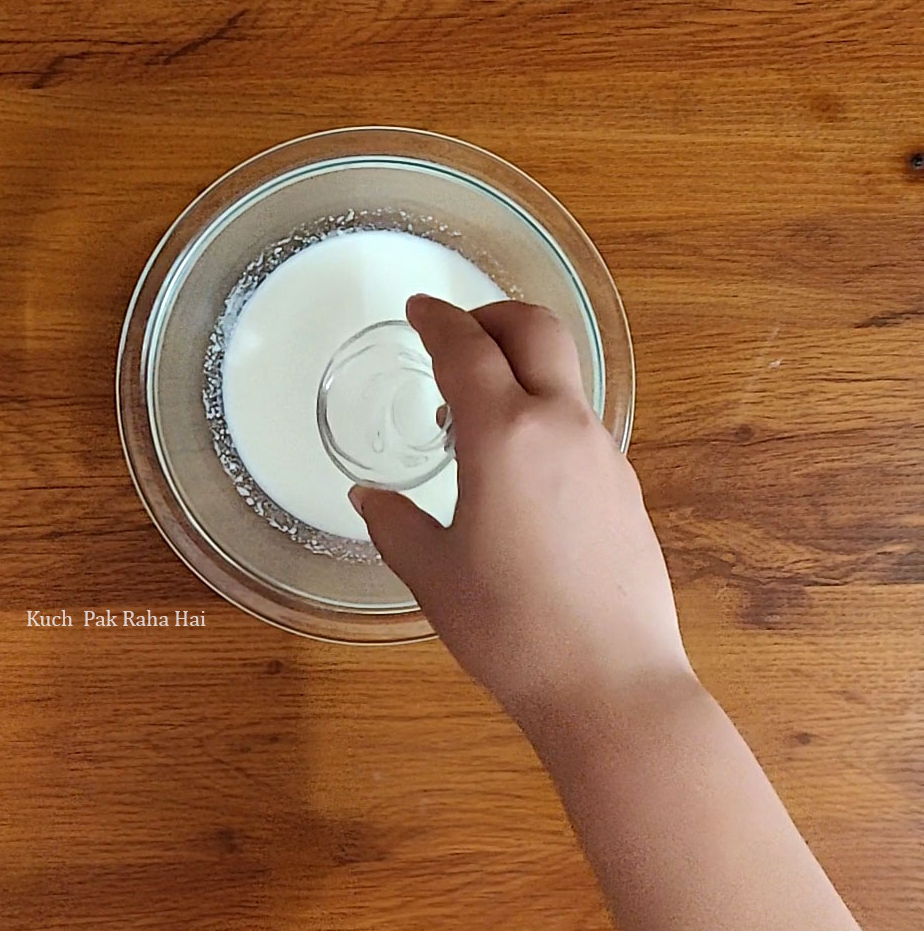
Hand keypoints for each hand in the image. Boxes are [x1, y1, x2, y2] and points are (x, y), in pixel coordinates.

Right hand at [350, 295, 689, 715]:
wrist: (612, 683)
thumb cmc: (510, 629)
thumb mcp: (432, 575)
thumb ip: (394, 524)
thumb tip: (368, 498)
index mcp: (504, 435)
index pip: (466, 348)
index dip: (437, 319)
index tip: (418, 309)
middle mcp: (561, 425)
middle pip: (536, 328)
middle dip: (492, 315)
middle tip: (455, 337)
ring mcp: (602, 452)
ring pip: (563, 372)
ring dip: (518, 366)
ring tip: (474, 418)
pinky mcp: (624, 485)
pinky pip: (579, 419)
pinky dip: (543, 410)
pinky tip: (518, 468)